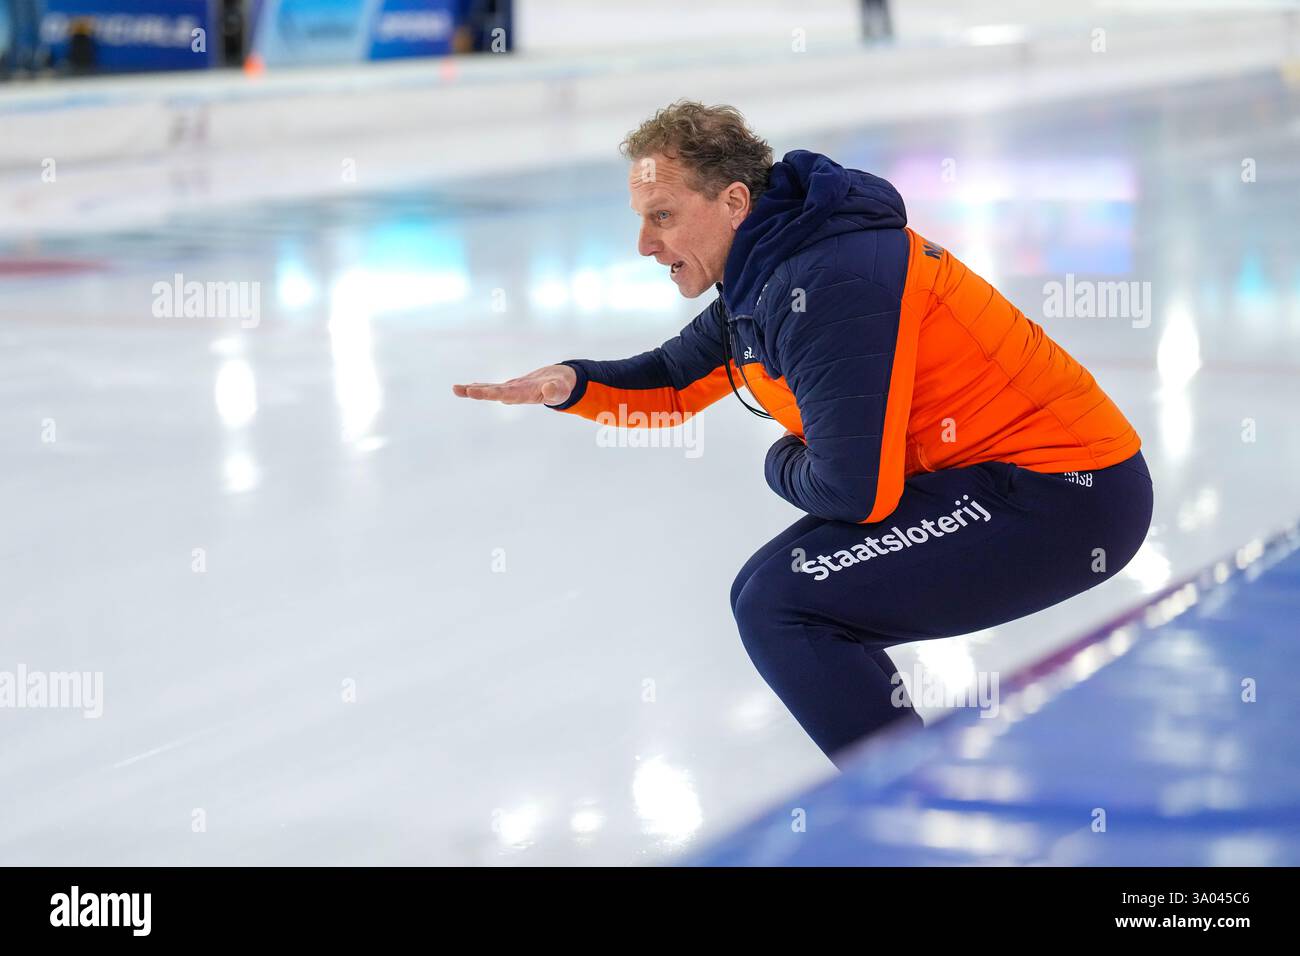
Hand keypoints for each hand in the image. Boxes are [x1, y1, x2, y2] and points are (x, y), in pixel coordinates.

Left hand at [453, 364, 576, 405]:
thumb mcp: (562, 388)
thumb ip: (556, 390)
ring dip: (473, 390)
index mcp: (525, 395)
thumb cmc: (563, 386)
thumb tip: (548, 390)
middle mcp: (515, 395)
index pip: (504, 394)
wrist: (562, 384)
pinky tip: (470, 387)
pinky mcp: (513, 387)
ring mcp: (513, 392)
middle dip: (475, 392)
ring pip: (490, 391)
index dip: (488, 393)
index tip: (473, 391)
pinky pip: (494, 387)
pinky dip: (482, 387)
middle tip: (457, 389)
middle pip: (492, 393)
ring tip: (456, 389)